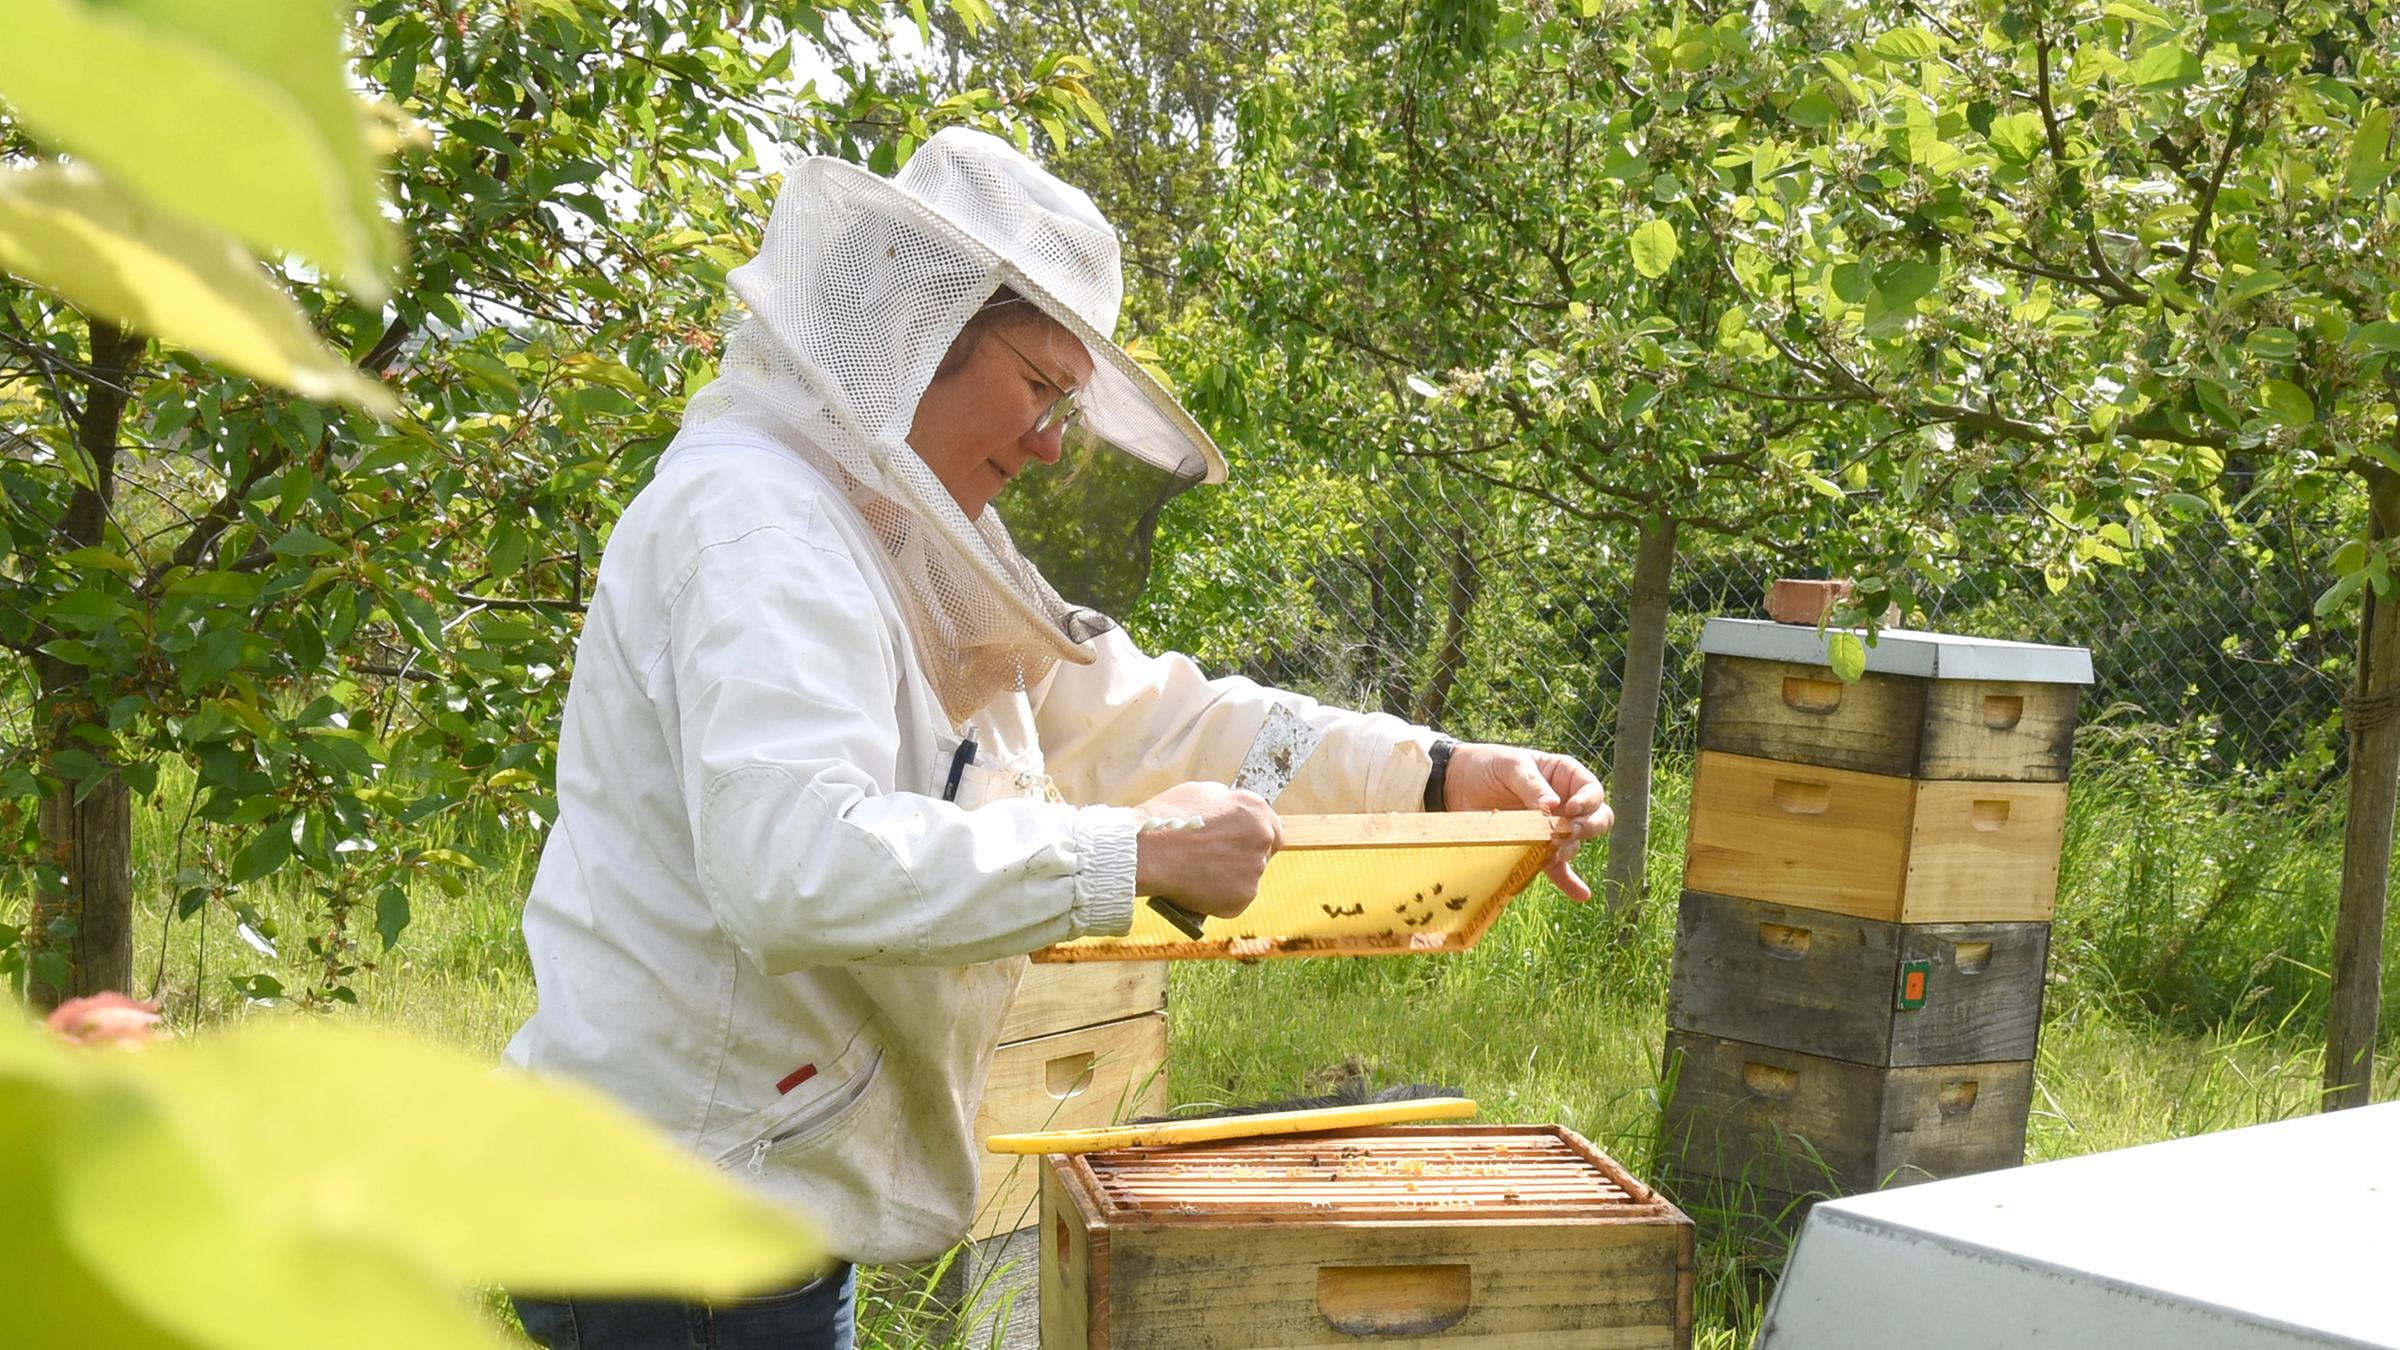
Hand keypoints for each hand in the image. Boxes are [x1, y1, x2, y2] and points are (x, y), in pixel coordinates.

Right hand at [1132, 781, 1284, 917]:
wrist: (1146, 854)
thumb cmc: (1167, 819)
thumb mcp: (1199, 792)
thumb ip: (1224, 801)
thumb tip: (1228, 807)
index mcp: (1255, 809)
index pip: (1272, 827)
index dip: (1253, 835)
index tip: (1241, 843)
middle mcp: (1262, 838)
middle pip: (1263, 852)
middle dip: (1244, 855)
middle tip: (1218, 860)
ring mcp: (1254, 870)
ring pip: (1247, 877)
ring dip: (1230, 877)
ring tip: (1198, 873)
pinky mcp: (1242, 897)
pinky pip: (1234, 898)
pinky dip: (1219, 897)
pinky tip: (1196, 887)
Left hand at [1442, 743, 1612, 901]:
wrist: (1457, 784)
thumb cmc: (1488, 765)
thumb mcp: (1511, 766)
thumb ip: (1532, 785)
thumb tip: (1552, 807)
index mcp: (1565, 777)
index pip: (1592, 792)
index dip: (1588, 802)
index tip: (1571, 809)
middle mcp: (1565, 804)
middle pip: (1596, 820)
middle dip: (1585, 828)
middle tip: (1565, 831)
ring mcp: (1552, 828)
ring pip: (1574, 844)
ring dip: (1565, 851)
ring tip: (1549, 854)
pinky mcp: (1535, 848)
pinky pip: (1558, 868)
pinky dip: (1569, 882)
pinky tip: (1580, 895)